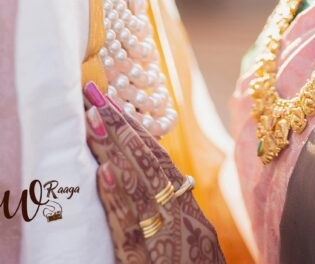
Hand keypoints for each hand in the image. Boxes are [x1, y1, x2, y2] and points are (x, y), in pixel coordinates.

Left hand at [84, 83, 225, 263]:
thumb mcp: (199, 244)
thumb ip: (183, 213)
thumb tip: (169, 180)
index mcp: (191, 213)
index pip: (160, 161)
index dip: (135, 128)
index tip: (112, 98)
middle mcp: (183, 221)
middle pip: (149, 165)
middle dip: (120, 126)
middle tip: (94, 92)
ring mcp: (169, 242)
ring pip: (138, 188)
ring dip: (113, 150)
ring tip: (93, 118)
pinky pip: (131, 232)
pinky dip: (118, 201)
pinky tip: (104, 174)